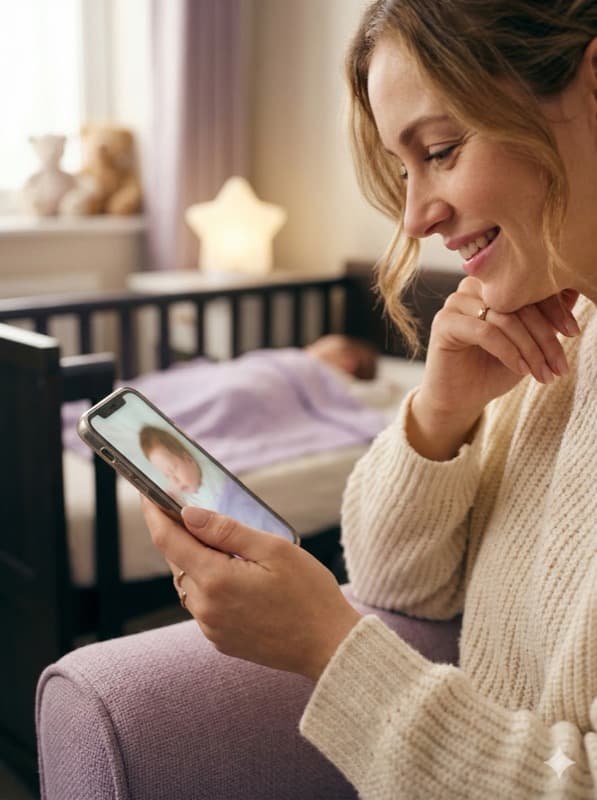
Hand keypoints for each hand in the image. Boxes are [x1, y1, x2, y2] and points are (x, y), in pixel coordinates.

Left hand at [141, 499, 361, 680]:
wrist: (329, 647)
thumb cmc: (309, 594)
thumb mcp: (274, 549)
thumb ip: (227, 531)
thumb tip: (188, 515)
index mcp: (216, 580)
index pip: (169, 541)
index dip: (155, 515)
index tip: (148, 495)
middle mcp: (205, 607)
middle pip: (178, 561)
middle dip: (181, 535)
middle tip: (191, 512)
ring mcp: (211, 628)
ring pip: (190, 583)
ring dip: (197, 561)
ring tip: (223, 545)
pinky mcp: (221, 640)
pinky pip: (204, 604)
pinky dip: (210, 584)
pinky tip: (236, 576)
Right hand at [408, 278, 579, 459]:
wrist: (462, 398)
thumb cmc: (494, 368)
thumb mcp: (529, 343)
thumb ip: (546, 319)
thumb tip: (573, 292)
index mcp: (493, 285)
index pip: (529, 287)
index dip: (555, 309)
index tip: (573, 333)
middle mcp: (473, 287)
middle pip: (519, 302)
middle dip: (544, 337)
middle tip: (559, 365)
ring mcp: (456, 303)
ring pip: (504, 318)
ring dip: (529, 349)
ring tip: (542, 373)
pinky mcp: (444, 323)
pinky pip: (485, 332)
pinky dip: (508, 352)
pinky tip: (521, 369)